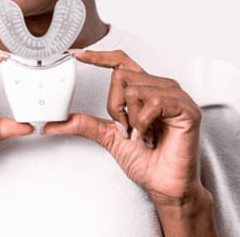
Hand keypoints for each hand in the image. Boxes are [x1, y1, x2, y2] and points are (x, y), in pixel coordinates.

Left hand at [43, 49, 216, 235]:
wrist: (163, 184)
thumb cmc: (145, 160)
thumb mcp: (107, 136)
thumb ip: (83, 123)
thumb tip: (52, 123)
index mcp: (145, 88)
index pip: (120, 61)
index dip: (98, 56)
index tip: (74, 54)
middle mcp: (162, 87)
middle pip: (121, 74)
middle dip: (114, 106)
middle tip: (125, 129)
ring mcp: (176, 96)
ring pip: (134, 89)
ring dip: (130, 118)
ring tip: (141, 134)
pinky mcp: (187, 109)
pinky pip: (153, 101)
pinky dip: (143, 122)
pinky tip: (149, 136)